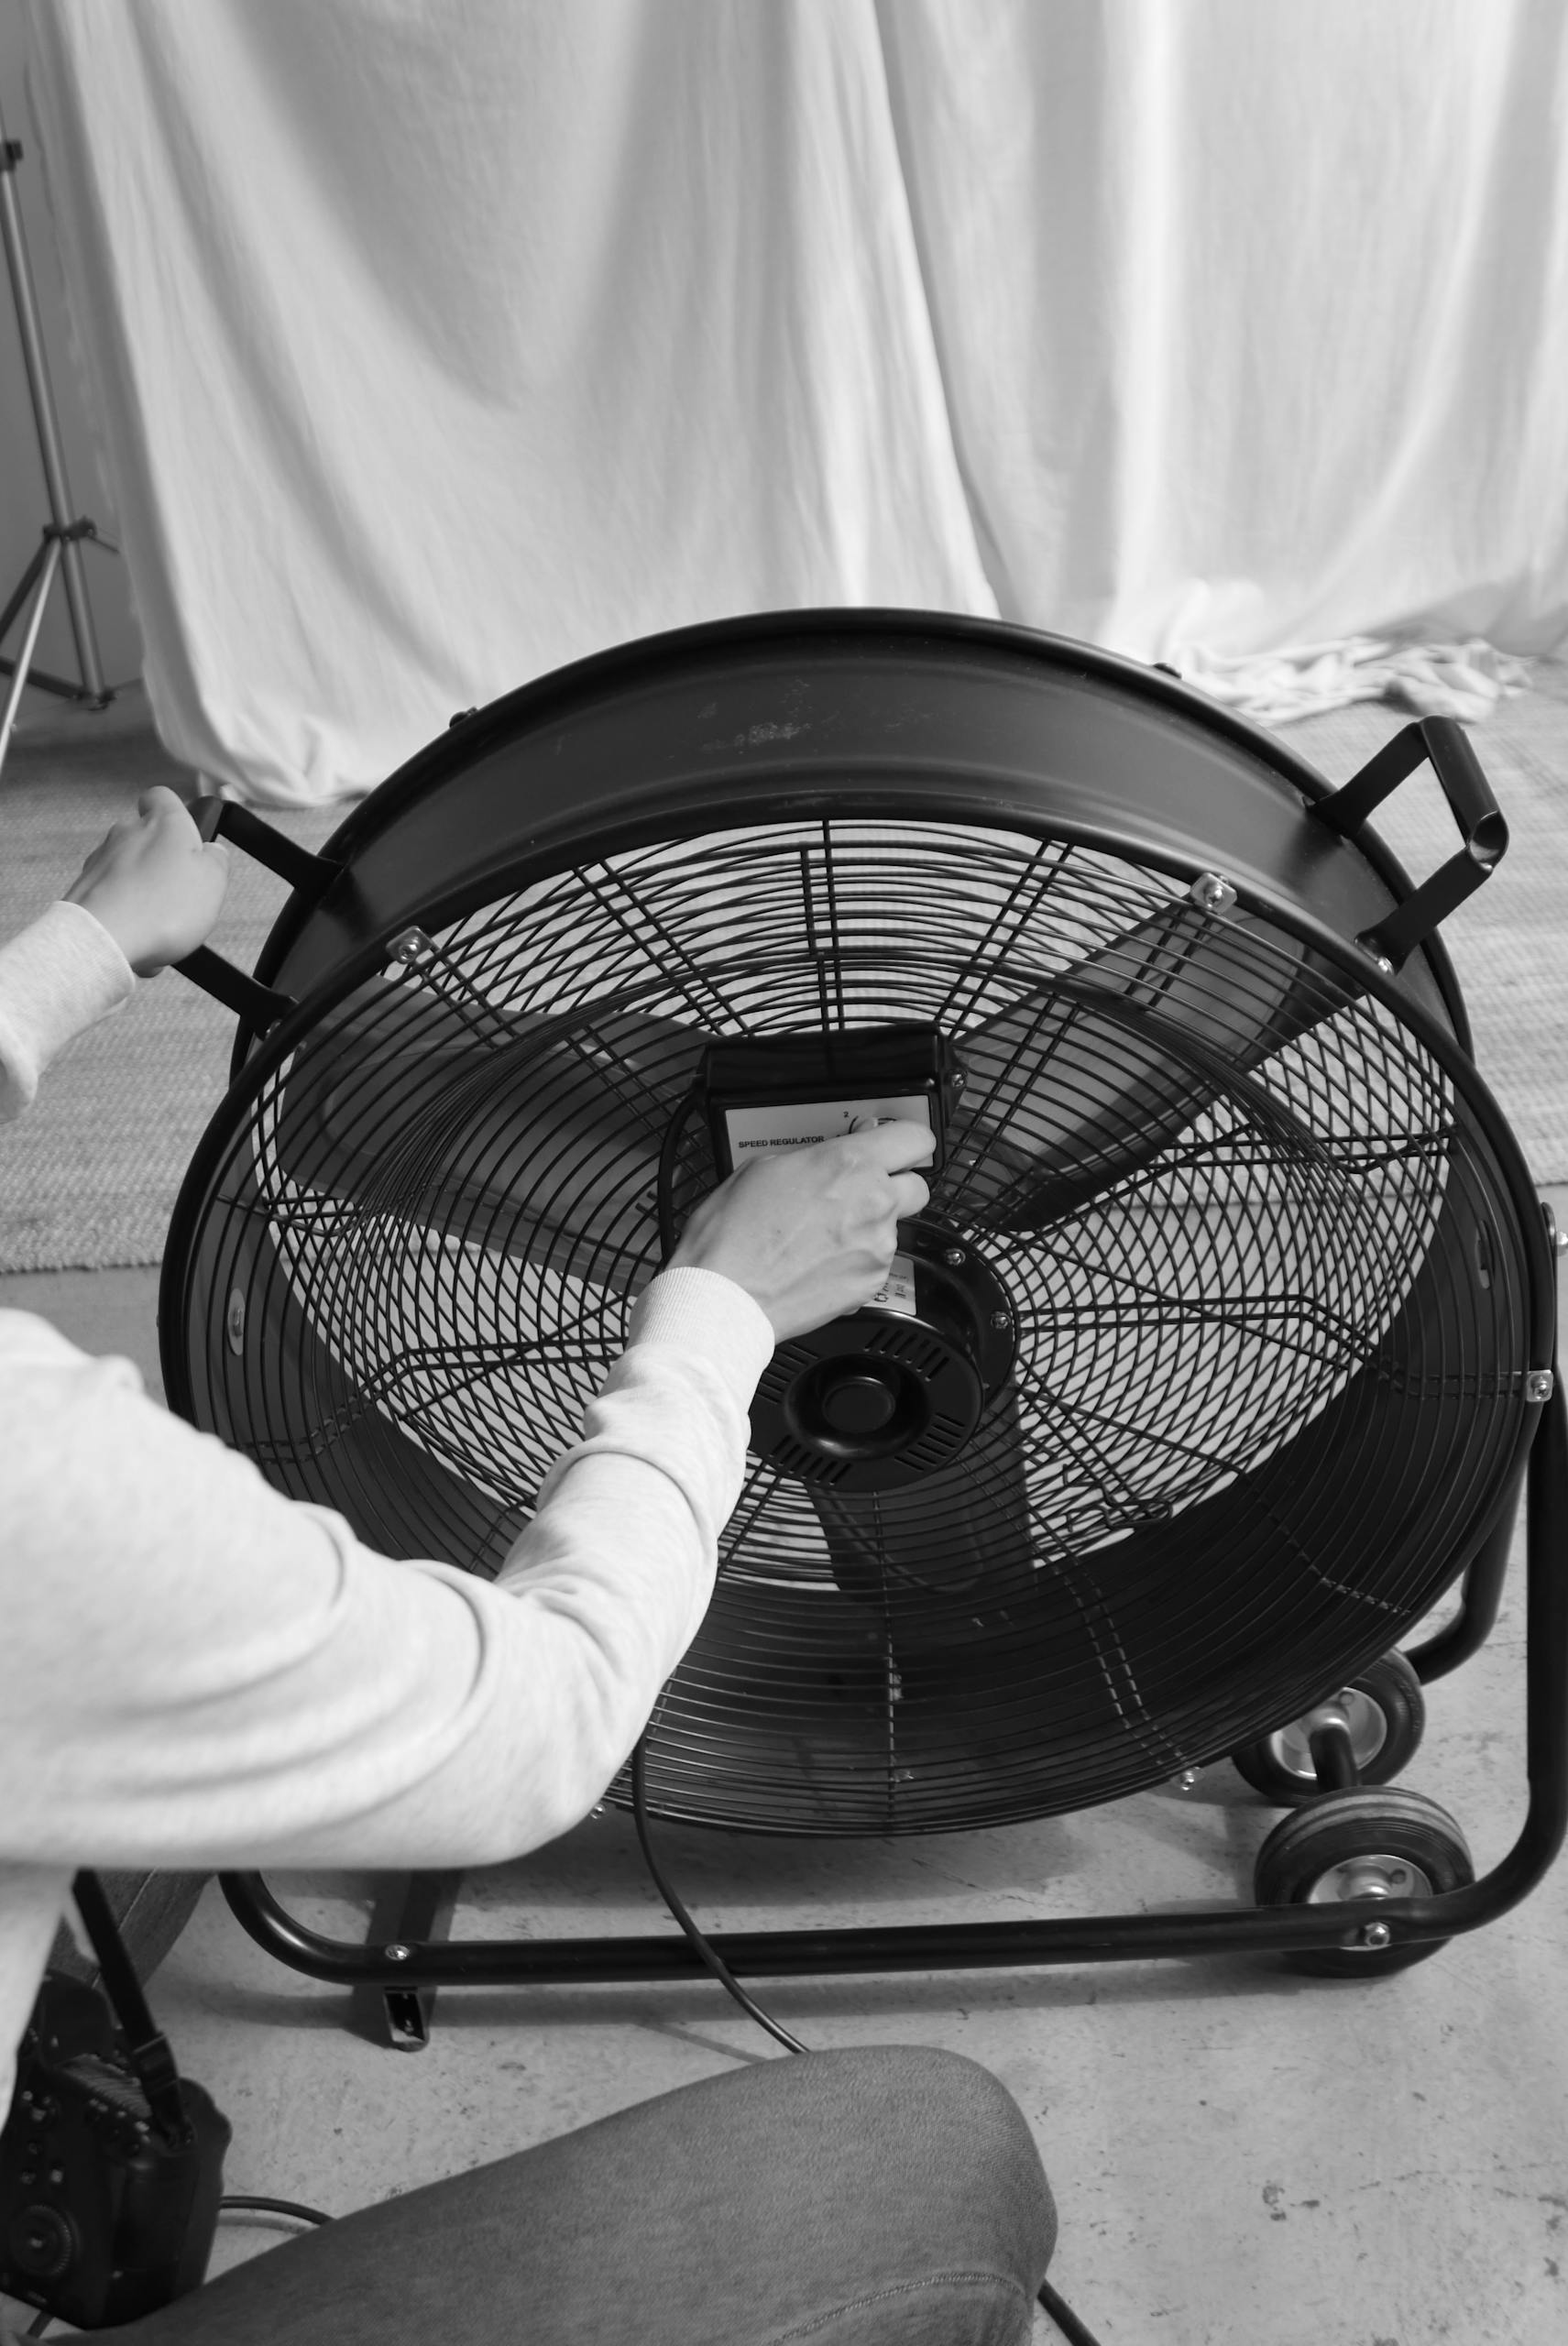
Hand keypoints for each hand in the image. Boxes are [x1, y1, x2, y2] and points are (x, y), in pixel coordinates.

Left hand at [64, 786, 229, 975]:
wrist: (105, 939)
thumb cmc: (162, 907)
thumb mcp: (213, 881)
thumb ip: (216, 860)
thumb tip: (211, 853)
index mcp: (163, 823)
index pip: (162, 797)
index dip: (175, 812)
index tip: (186, 836)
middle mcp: (126, 833)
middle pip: (146, 837)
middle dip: (162, 862)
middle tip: (181, 892)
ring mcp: (100, 860)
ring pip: (128, 869)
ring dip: (143, 889)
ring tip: (159, 922)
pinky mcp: (84, 888)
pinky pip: (112, 896)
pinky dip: (124, 911)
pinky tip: (137, 935)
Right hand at [669, 1120, 934, 1340]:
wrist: (726, 1298)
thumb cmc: (732, 1236)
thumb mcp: (763, 1168)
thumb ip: (814, 1157)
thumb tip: (834, 1155)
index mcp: (848, 1163)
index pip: (915, 1138)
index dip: (907, 1142)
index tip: (898, 1148)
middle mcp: (873, 1202)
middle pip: (917, 1187)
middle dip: (894, 1187)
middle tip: (860, 1193)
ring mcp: (877, 1246)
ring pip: (892, 1228)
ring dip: (868, 1228)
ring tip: (821, 1237)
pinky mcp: (872, 1284)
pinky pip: (876, 1263)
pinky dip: (856, 1262)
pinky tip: (820, 1263)